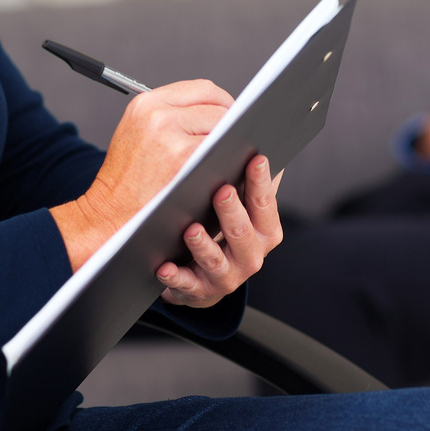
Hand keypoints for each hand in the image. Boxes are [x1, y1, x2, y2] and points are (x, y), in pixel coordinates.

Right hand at [52, 80, 233, 270]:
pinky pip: (222, 149)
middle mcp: (157, 114)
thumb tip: (218, 112)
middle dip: (231, 123)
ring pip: (223, 126)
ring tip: (227, 156)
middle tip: (234, 142)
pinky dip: (228, 160)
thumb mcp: (137, 134)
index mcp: (146, 104)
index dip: (222, 103)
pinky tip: (225, 171)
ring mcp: (171, 135)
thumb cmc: (126, 183)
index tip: (231, 118)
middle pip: (217, 104)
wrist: (109, 217)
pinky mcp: (183, 158)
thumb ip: (171, 117)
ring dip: (231, 142)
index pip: (202, 89)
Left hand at [156, 154, 284, 307]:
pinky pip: (186, 285)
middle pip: (243, 234)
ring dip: (204, 246)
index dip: (261, 182)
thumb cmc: (222, 227)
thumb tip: (253, 139)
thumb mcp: (242, 206)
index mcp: (265, 230)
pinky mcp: (199, 291)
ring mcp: (226, 275)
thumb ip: (248, 180)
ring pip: (216, 261)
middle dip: (232, 213)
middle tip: (221, 191)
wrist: (203, 273)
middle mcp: (251, 255)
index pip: (265, 204)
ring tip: (191, 230)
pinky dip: (176, 277)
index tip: (256, 159)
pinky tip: (164, 267)